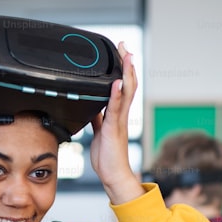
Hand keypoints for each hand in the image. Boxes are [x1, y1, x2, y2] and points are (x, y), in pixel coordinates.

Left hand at [89, 42, 143, 204]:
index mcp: (117, 115)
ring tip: (126, 57)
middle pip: (128, 84)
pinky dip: (116, 95)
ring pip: (126, 93)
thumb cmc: (108, 157)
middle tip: (126, 47)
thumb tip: (92, 107)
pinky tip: (116, 83)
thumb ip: (97, 118)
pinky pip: (115, 109)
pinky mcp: (114, 129)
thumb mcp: (98, 132)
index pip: (123, 87)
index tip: (121, 53)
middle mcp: (121, 115)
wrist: (113, 175)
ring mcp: (119, 121)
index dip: (123, 70)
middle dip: (127, 65)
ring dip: (126, 74)